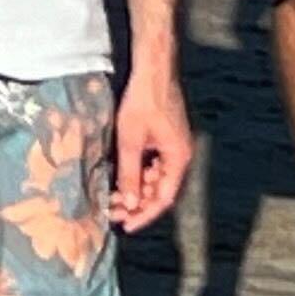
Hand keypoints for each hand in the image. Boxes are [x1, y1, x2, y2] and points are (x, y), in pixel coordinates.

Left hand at [106, 61, 190, 231]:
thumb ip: (130, 173)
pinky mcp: (166, 136)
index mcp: (178, 159)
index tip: (126, 226)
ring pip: (156, 177)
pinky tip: (122, 175)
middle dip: (137, 203)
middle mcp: (181, 155)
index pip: (163, 198)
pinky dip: (139, 172)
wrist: (153, 69)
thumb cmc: (143, 101)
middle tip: (113, 210)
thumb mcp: (130, 140)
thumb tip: (130, 203)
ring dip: (137, 188)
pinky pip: (154, 163)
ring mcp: (174, 146)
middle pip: (160, 190)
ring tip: (113, 196)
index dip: (144, 215)